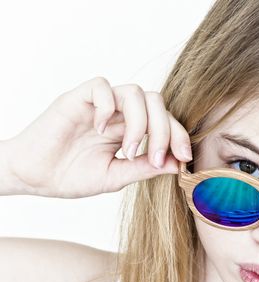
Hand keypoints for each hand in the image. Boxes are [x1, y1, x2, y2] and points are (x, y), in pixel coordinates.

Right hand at [4, 76, 191, 197]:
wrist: (33, 178)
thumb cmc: (72, 176)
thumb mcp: (116, 176)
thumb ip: (145, 168)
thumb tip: (179, 164)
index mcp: (131, 129)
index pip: (165, 120)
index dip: (179, 135)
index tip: (185, 158)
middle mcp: (119, 113)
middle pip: (157, 102)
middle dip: (165, 130)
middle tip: (157, 158)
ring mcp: (100, 104)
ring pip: (135, 92)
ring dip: (139, 123)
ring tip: (127, 150)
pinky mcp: (77, 98)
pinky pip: (101, 86)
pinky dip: (107, 108)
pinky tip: (99, 131)